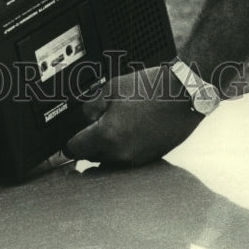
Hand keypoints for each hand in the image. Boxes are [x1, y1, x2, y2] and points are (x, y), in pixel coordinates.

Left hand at [63, 64, 203, 166]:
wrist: (184, 95)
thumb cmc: (150, 89)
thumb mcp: (110, 89)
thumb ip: (90, 107)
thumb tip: (81, 119)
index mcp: (107, 136)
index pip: (74, 150)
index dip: (66, 142)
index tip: (64, 139)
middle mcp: (121, 154)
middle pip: (91, 156)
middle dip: (87, 142)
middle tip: (90, 124)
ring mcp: (136, 159)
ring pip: (108, 159)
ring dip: (104, 146)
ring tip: (111, 123)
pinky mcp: (149, 158)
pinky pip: (126, 158)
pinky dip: (121, 147)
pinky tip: (127, 128)